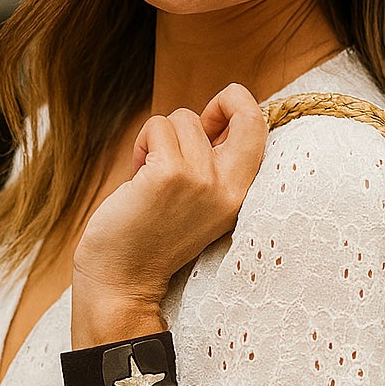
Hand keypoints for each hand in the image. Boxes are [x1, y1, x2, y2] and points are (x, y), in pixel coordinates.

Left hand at [72, 83, 267, 326]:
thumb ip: (215, 164)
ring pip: (182, 118)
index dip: (237, 108)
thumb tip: (214, 116)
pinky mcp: (168, 174)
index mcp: (242, 194)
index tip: (210, 124)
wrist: (123, 281)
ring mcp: (201, 179)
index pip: (261, 125)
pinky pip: (157, 127)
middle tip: (187, 132)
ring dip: (159, 137)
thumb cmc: (154, 235)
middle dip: (218, 104)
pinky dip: (142, 144)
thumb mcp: (202, 200)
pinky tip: (136, 175)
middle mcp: (230, 186)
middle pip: (244, 111)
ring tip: (149, 172)